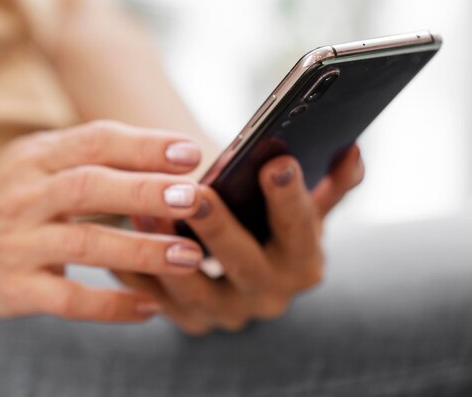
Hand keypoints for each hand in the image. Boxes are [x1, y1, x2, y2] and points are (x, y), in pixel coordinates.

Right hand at [0, 121, 208, 322]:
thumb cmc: (1, 197)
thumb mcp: (34, 162)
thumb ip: (87, 155)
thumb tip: (162, 155)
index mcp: (36, 157)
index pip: (93, 140)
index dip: (142, 145)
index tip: (189, 152)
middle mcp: (25, 196)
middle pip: (89, 186)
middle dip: (145, 191)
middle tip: (195, 198)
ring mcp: (16, 244)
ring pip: (84, 244)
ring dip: (141, 250)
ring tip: (189, 256)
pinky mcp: (12, 289)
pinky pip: (66, 299)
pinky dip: (110, 305)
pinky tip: (149, 308)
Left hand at [116, 146, 364, 333]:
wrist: (240, 269)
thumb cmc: (272, 226)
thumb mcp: (303, 207)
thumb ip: (330, 183)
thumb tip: (353, 150)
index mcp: (304, 263)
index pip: (302, 230)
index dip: (291, 197)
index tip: (277, 161)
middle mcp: (269, 296)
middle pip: (244, 264)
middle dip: (219, 228)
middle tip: (195, 192)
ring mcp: (226, 314)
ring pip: (192, 288)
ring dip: (165, 249)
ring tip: (142, 208)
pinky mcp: (188, 321)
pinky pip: (155, 298)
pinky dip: (136, 269)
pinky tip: (118, 232)